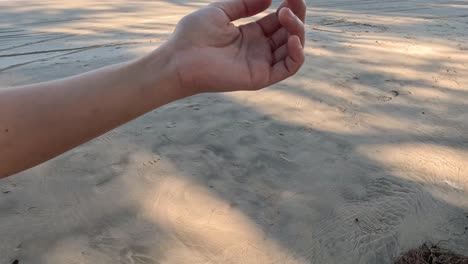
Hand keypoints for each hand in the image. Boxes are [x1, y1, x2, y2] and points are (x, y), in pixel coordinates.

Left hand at [165, 0, 305, 94]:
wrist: (180, 59)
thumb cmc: (193, 36)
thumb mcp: (221, 11)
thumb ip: (245, 4)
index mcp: (249, 34)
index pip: (278, 21)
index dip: (289, 8)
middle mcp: (258, 50)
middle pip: (288, 33)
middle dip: (296, 16)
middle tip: (293, 2)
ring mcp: (260, 64)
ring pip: (292, 49)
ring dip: (296, 31)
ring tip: (286, 16)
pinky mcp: (260, 77)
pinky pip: (288, 68)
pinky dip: (297, 54)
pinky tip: (292, 39)